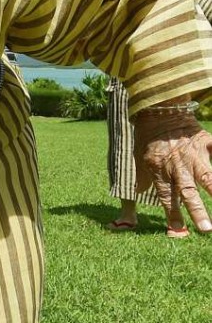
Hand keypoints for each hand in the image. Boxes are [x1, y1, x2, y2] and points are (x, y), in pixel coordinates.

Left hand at [135, 108, 211, 232]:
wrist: (158, 110)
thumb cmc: (148, 137)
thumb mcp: (139, 158)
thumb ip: (143, 178)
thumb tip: (136, 192)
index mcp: (160, 170)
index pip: (165, 197)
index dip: (171, 214)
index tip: (177, 232)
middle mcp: (177, 165)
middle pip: (188, 191)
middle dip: (197, 211)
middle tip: (206, 229)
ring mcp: (193, 154)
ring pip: (208, 177)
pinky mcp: (206, 142)